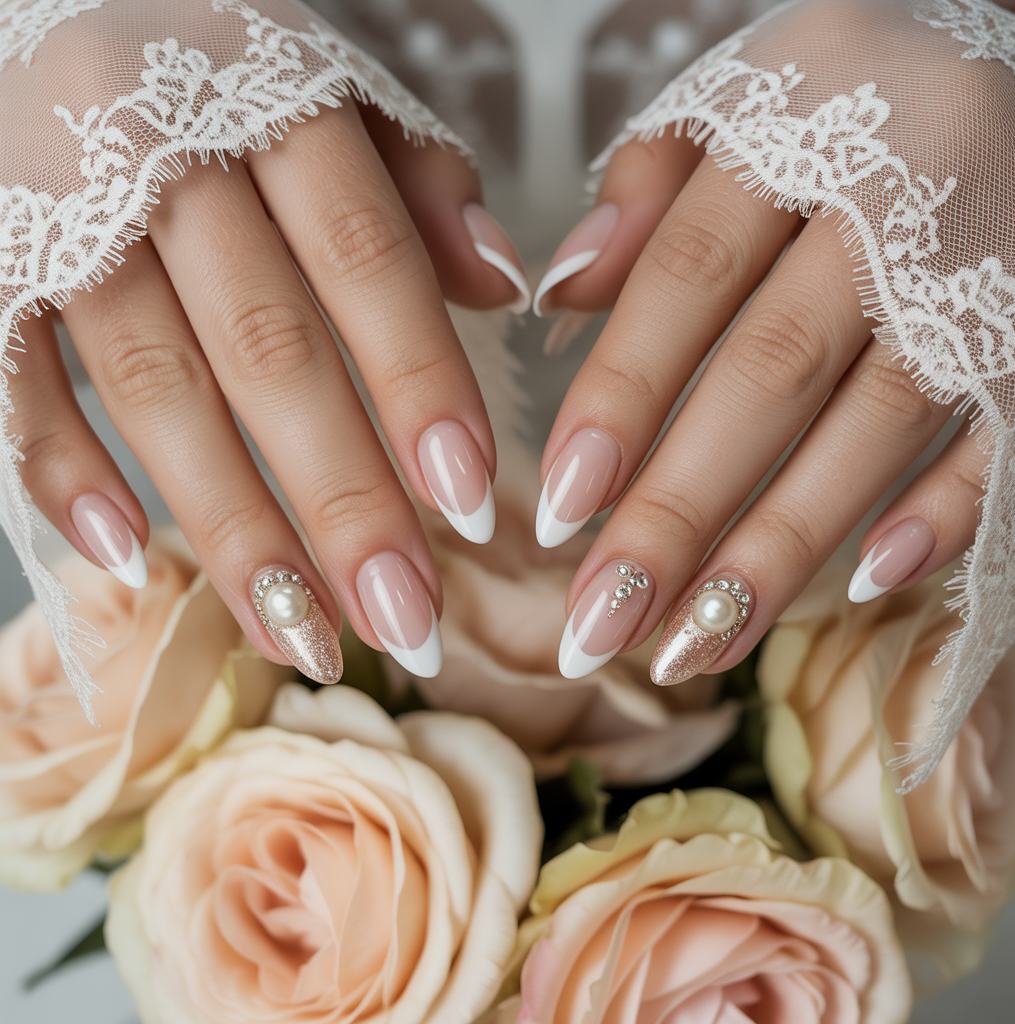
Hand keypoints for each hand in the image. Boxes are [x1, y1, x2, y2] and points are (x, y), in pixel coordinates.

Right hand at [11, 96, 527, 683]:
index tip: (474, 506)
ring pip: (156, 395)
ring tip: (306, 637)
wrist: (60, 4)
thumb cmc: (228, 71)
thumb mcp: (342, 93)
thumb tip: (501, 285)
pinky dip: (63, 476)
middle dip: (345, 503)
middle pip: (270, 354)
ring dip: (234, 531)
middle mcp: (162, 156)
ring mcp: (61, 214)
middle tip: (409, 624)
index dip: (421, 388)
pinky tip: (133, 564)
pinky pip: (15, 382)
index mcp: (274, 101)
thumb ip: (424, 184)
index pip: (367, 263)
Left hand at [534, 130, 981, 682]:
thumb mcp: (738, 102)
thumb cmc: (849, 101)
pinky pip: (1004, 433)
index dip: (620, 399)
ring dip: (778, 550)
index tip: (559, 509)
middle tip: (599, 623)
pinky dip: (944, 512)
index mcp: (799, 121)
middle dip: (677, 513)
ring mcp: (992, 265)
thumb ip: (648, 192)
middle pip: (768, 375)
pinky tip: (866, 585)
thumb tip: (560, 295)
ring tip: (690, 646)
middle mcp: (903, 189)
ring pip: (873, 427)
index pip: (686, 278)